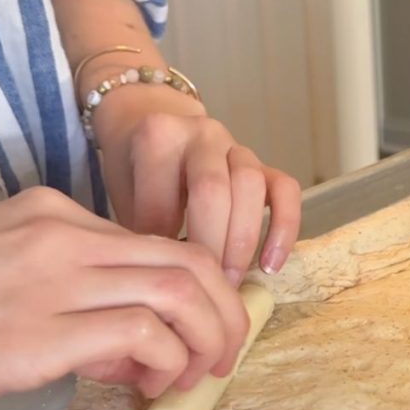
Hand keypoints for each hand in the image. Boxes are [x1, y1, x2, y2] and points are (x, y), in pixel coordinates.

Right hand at [0, 188, 247, 409]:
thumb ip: (66, 299)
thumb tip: (129, 345)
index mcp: (49, 214)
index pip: (157, 244)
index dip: (197, 292)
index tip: (198, 334)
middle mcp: (58, 234)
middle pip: (186, 260)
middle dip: (225, 314)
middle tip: (223, 359)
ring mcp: (45, 280)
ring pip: (175, 289)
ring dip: (206, 340)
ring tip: (195, 380)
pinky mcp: (29, 337)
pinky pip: (136, 333)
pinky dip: (164, 362)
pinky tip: (146, 387)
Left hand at [92, 83, 301, 285]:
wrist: (152, 121)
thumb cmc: (136, 169)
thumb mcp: (123, 193)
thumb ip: (141, 228)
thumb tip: (164, 281)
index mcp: (158, 137)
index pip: (162, 203)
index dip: (164, 251)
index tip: (163, 283)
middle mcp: (200, 134)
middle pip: (212, 190)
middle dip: (211, 247)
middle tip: (204, 288)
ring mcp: (235, 145)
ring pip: (250, 186)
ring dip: (243, 241)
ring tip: (231, 281)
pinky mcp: (264, 162)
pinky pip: (286, 189)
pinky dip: (284, 228)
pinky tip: (271, 265)